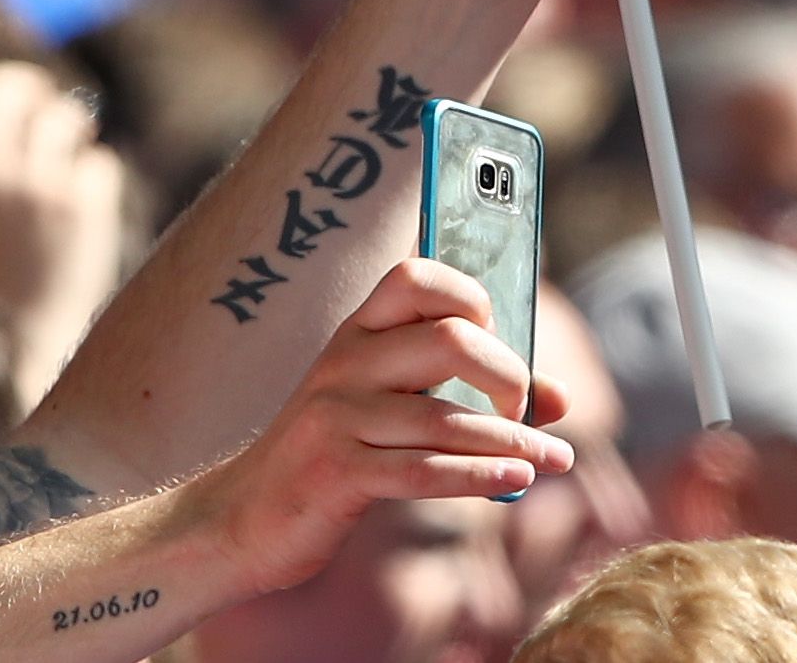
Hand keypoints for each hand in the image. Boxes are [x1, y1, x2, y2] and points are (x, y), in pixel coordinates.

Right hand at [0, 62, 129, 405]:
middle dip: (27, 91)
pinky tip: (79, 217)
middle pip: (5, 84)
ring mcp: (36, 184)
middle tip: (41, 114)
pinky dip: (94, 184)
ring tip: (63, 168)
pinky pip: (100, 163)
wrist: (15, 352)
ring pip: (63, 114)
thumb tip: (26, 93)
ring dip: (70, 134)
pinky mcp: (83, 205)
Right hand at [177, 259, 574, 603]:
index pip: (417, 277)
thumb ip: (467, 396)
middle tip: (529, 409)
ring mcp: (336, 416)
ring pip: (445, 417)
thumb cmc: (332, 456)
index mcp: (358, 333)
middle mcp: (345, 362)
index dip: (472, 296)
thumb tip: (560, 399)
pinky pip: (422, 470)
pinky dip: (478, 476)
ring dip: (512, 441)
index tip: (501, 334)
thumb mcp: (389, 410)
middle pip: (450, 341)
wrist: (236, 520)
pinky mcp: (334, 472)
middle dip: (508, 375)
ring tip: (555, 460)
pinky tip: (515, 481)